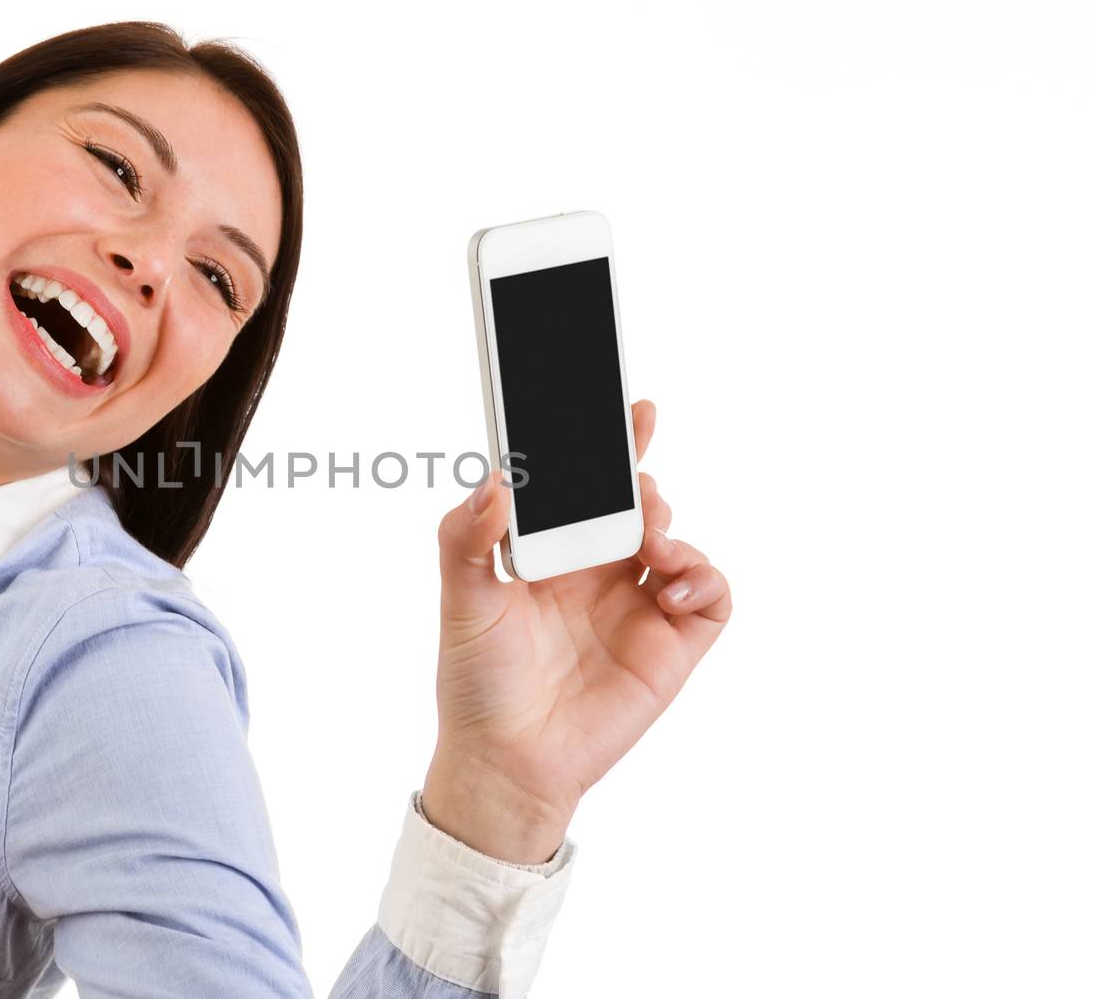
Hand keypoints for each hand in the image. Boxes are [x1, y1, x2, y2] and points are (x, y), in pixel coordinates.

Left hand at [421, 401, 732, 863]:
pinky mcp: (672, 646)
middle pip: (640, 506)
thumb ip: (466, 536)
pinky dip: (702, 579)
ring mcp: (639, 608)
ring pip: (680, 542)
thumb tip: (496, 480)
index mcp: (554, 554)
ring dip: (672, 526)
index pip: (588, 488)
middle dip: (645, 480)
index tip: (633, 411)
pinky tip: (668, 590)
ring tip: (649, 542)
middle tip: (638, 478)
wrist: (507, 761)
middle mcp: (600, 573)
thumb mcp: (462, 599)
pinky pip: (711, 595)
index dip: (614, 449)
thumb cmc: (477, 681)